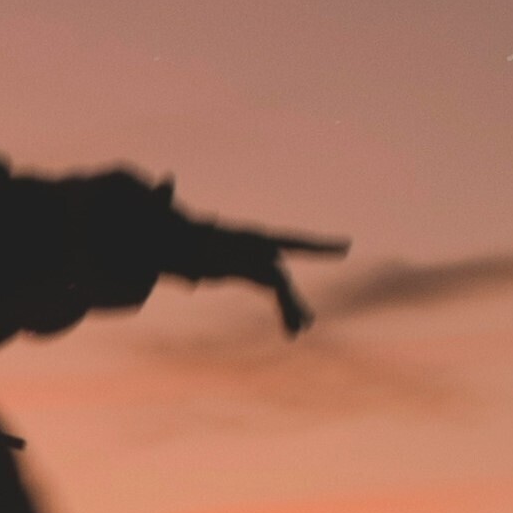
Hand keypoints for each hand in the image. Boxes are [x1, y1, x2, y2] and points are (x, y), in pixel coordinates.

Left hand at [178, 217, 349, 338]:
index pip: (291, 241)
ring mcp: (256, 262)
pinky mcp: (249, 274)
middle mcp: (259, 249)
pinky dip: (284, 310)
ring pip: (281, 288)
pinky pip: (273, 294)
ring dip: (291, 308)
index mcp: (249, 237)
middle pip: (280, 277)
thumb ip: (169, 202)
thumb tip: (167, 182)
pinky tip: (293, 330)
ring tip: (300, 329)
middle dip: (291, 299)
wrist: (169, 239)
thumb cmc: (176, 229)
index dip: (318, 245)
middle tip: (304, 322)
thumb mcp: (177, 222)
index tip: (345, 247)